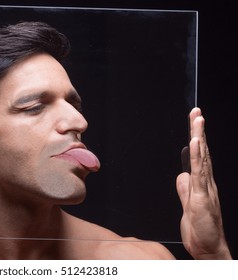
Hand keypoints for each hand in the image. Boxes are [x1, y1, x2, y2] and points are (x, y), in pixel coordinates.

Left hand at [176, 107, 230, 258]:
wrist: (207, 246)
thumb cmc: (201, 227)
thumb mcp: (188, 202)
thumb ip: (185, 187)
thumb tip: (182, 174)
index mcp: (202, 182)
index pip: (198, 155)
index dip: (196, 137)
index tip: (193, 122)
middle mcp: (206, 181)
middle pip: (201, 151)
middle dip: (198, 131)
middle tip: (196, 112)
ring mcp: (205, 188)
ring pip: (202, 158)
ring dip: (199, 137)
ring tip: (198, 119)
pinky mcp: (202, 196)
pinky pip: (199, 173)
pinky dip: (197, 157)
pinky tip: (195, 143)